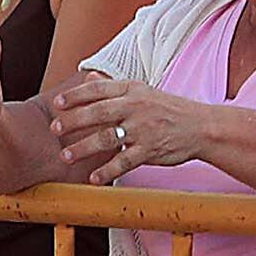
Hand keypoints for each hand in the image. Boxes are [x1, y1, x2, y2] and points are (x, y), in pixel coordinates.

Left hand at [49, 71, 201, 183]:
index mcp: (132, 90)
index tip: (57, 103)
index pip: (98, 90)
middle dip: (73, 121)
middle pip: (98, 112)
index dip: (75, 96)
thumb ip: (113, 87)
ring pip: (107, 138)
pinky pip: (124, 161)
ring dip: (84, 148)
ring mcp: (143, 129)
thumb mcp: (142, 91)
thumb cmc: (168, 109)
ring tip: (66, 156)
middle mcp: (136, 107)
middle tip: (54, 129)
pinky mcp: (150, 150)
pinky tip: (93, 178)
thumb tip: (88, 77)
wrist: (201, 127)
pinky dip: (107, 171)